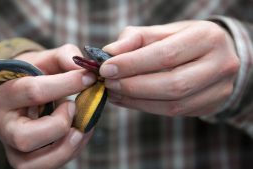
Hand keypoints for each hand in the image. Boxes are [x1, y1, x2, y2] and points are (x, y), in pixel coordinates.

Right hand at [0, 44, 95, 167]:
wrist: (24, 91)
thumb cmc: (36, 74)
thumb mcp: (47, 59)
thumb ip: (65, 57)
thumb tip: (87, 70)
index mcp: (2, 95)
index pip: (32, 92)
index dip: (66, 84)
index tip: (89, 77)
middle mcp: (1, 125)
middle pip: (26, 138)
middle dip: (60, 123)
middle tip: (73, 106)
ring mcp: (12, 147)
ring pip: (37, 161)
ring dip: (68, 144)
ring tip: (80, 125)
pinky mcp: (25, 160)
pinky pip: (47, 166)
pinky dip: (70, 152)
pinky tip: (79, 134)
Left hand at [101, 21, 239, 115]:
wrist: (213, 54)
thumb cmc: (183, 40)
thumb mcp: (162, 31)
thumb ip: (136, 39)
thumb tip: (108, 52)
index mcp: (207, 38)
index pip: (166, 55)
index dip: (133, 64)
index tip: (106, 68)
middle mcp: (220, 64)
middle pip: (172, 84)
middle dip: (134, 86)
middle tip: (109, 84)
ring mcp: (220, 89)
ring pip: (173, 105)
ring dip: (137, 101)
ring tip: (114, 93)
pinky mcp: (211, 106)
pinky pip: (175, 113)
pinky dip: (147, 108)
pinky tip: (129, 100)